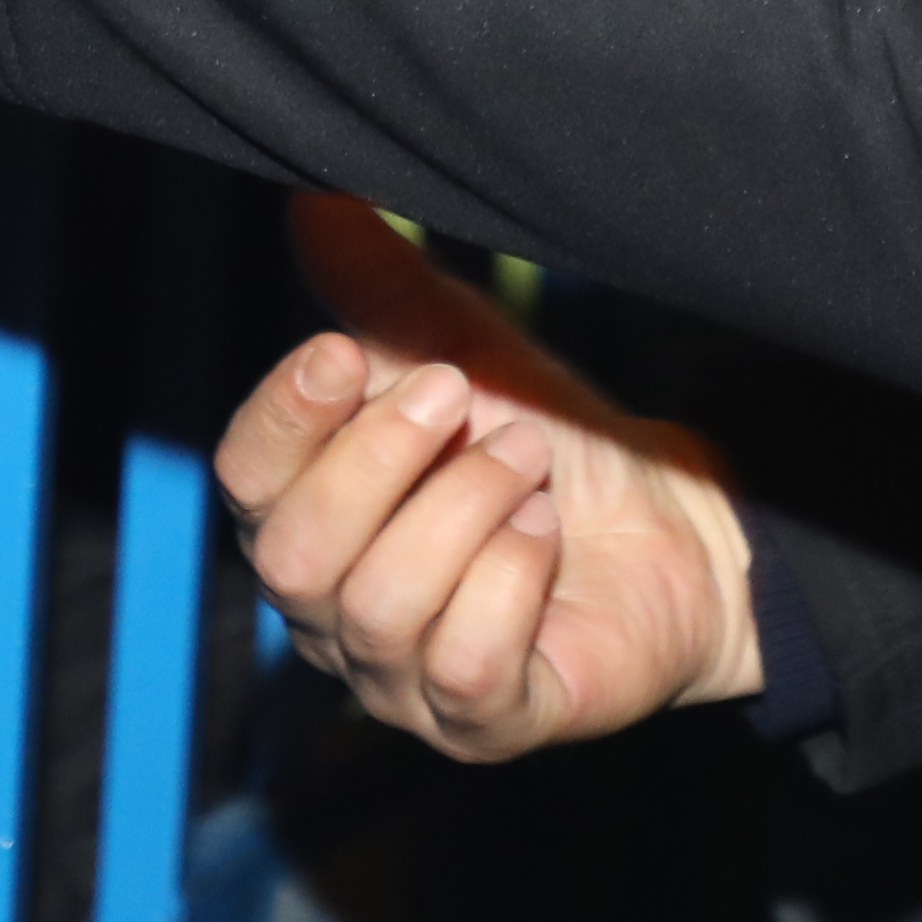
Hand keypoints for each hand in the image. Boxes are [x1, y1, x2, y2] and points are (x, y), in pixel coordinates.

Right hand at [216, 192, 754, 762]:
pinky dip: (512, 580)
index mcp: (309, 519)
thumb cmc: (552, 447)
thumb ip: (380, 291)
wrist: (677, 524)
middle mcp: (333, 615)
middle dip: (380, 460)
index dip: (285, 415)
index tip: (348, 354)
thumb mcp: (465, 350)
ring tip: (528, 462)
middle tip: (461, 396)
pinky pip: (464, 664)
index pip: (244, 480)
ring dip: (465, 508)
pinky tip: (547, 537)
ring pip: (380, 607)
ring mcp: (402, 682)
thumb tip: (315, 198)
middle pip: (293, 556)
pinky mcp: (483, 723)